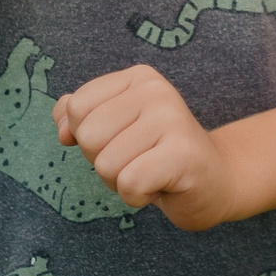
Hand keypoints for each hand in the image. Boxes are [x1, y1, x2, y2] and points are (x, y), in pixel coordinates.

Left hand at [55, 64, 238, 230]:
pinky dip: (137, 197)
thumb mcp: (115, 129)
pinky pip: (129, 183)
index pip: (76, 107)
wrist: (214, 182)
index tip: (122, 142)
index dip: (87, 137)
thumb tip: (61, 127)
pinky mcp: (183, 153)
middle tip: (139, 161)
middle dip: (104, 162)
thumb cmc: (156, 156)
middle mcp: (156, 90)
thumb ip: (79, 117)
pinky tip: (161, 186)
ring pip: (105, 165)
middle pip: (87, 136)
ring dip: (121, 182)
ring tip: (151, 173)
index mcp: (138, 78)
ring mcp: (172, 119)